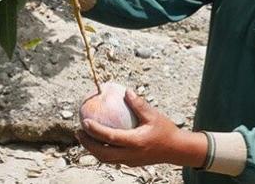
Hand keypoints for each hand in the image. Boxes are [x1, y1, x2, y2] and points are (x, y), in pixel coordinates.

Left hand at [75, 89, 206, 167]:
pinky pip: (113, 158)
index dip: (95, 131)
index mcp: (136, 142)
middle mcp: (131, 154)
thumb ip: (139, 104)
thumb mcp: (154, 115)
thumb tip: (126, 91)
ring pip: (106, 159)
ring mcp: (130, 161)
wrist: (176, 150)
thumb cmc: (165, 130)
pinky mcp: (131, 163)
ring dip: (93, 149)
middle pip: (103, 154)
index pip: (111, 138)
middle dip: (88, 145)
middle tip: (78, 132)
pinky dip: (102, 151)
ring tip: (84, 137)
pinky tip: (98, 140)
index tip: (84, 121)